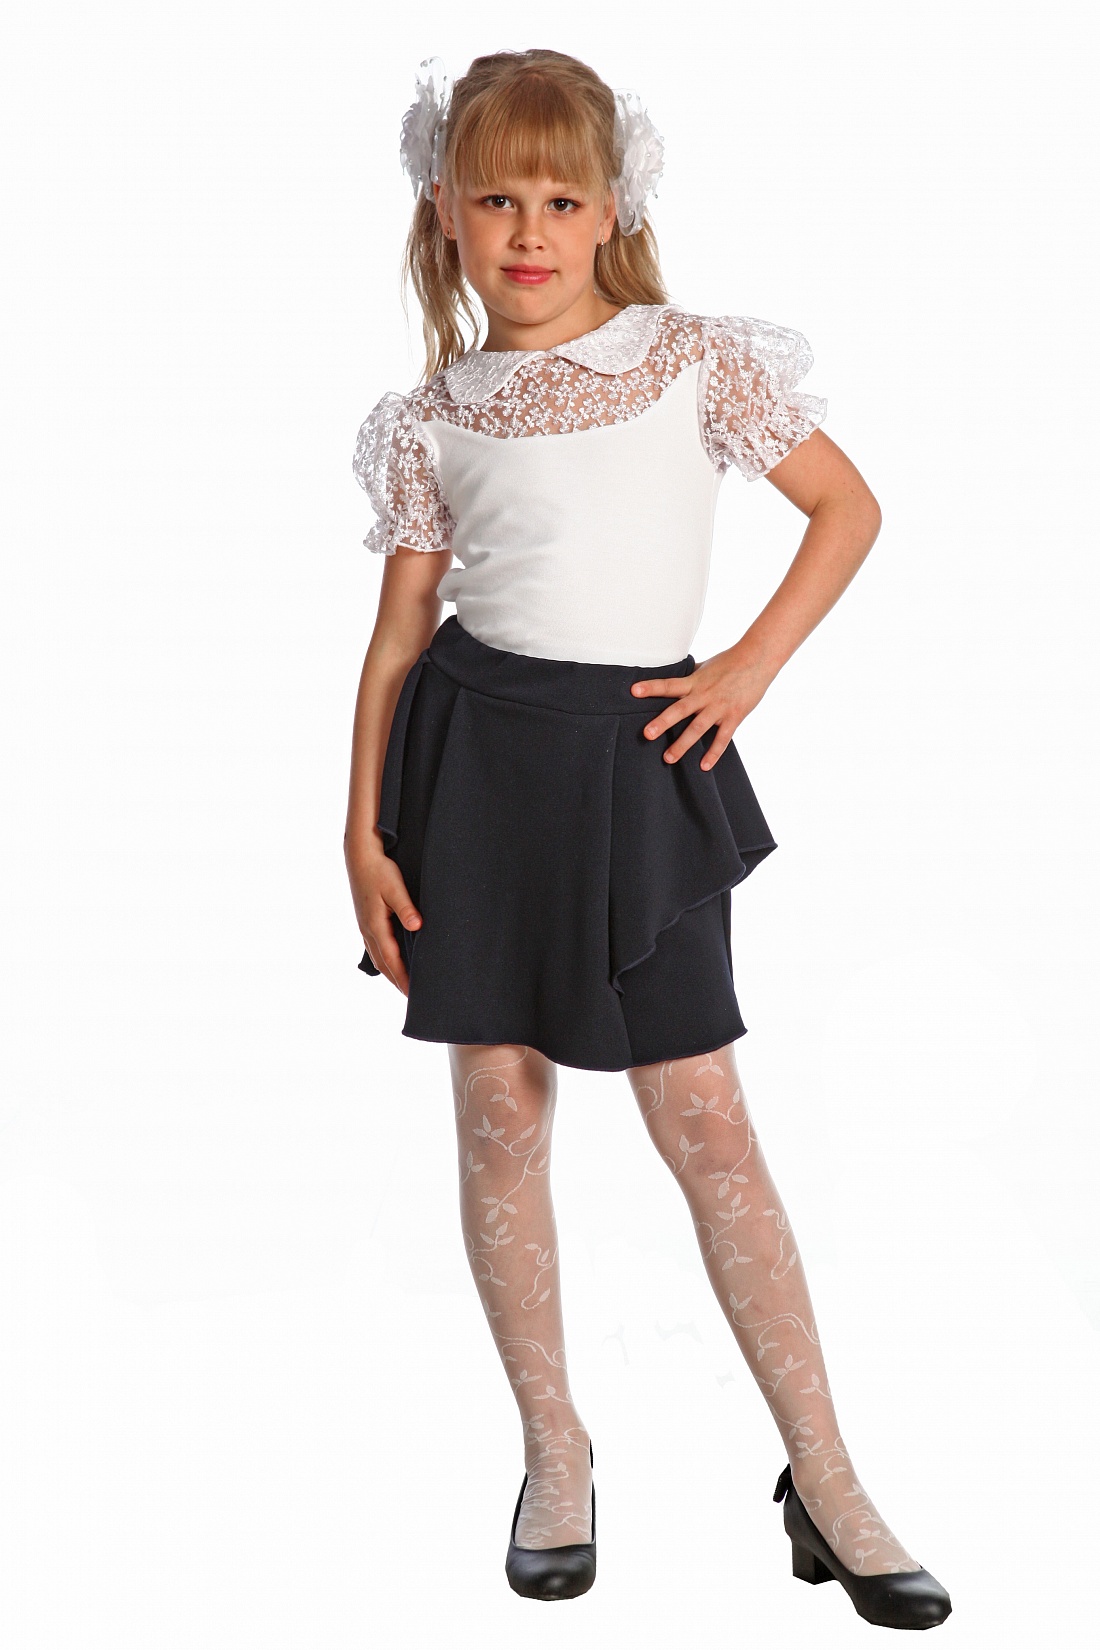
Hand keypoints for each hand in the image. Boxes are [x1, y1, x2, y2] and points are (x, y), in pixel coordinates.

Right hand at [346, 845, 422, 994]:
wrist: (359, 857)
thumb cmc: (379, 871)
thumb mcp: (395, 888)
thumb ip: (406, 908)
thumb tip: (417, 926)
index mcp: (375, 925)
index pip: (391, 960)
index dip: (402, 978)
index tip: (412, 993)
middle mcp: (368, 930)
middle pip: (383, 963)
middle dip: (396, 981)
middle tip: (411, 996)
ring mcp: (364, 926)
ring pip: (377, 957)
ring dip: (390, 972)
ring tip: (402, 984)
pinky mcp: (365, 920)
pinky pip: (375, 948)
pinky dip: (384, 960)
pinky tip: (391, 961)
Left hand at [629, 644, 775, 768]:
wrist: (758, 659)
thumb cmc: (731, 661)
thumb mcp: (706, 666)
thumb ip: (691, 676)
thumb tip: (676, 677)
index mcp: (695, 681)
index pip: (669, 684)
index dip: (651, 687)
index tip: (634, 691)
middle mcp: (704, 695)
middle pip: (680, 710)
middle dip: (663, 723)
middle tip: (647, 734)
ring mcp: (719, 707)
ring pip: (698, 728)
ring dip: (682, 744)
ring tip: (668, 758)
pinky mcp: (734, 716)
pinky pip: (722, 738)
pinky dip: (713, 753)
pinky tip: (704, 766)